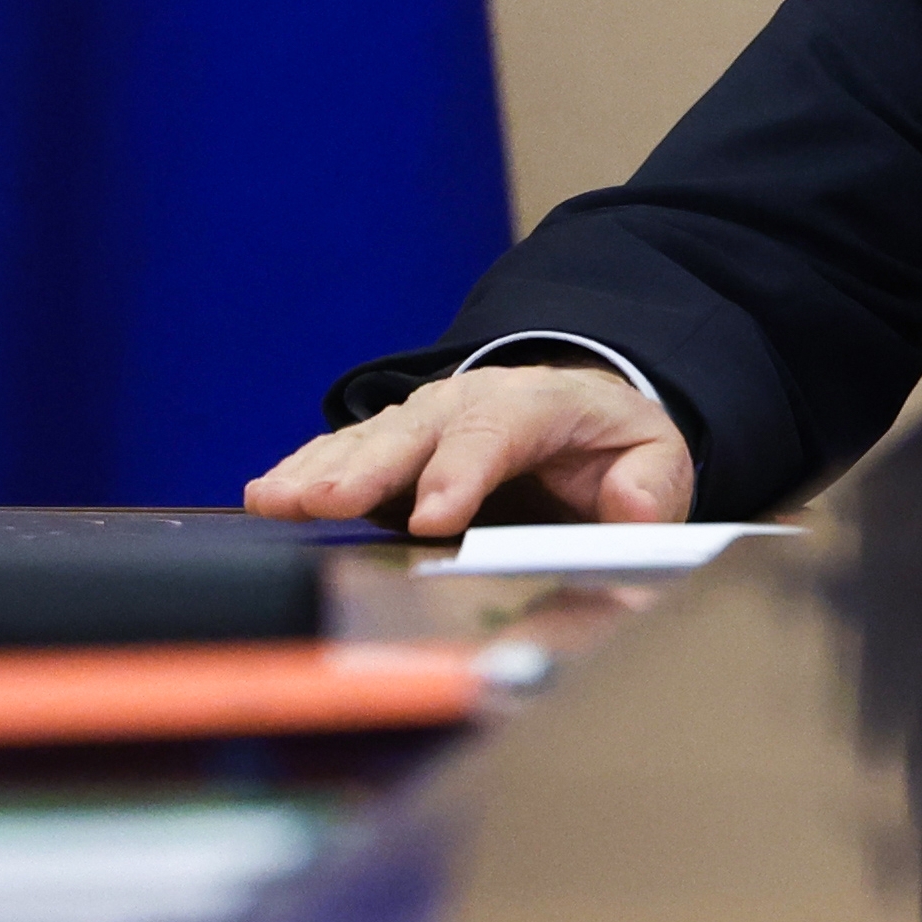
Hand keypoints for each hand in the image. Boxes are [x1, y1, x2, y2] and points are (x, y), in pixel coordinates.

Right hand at [243, 361, 692, 536]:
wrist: (577, 413)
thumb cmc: (610, 444)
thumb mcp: (655, 456)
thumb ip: (651, 483)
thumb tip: (632, 510)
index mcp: (537, 403)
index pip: (494, 434)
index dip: (459, 474)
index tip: (430, 519)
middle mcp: (468, 402)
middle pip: (414, 433)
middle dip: (369, 469)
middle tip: (328, 505)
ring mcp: (422, 421)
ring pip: (367, 441)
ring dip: (320, 471)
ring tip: (277, 501)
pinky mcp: (391, 445)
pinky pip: (342, 453)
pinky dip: (303, 472)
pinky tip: (266, 497)